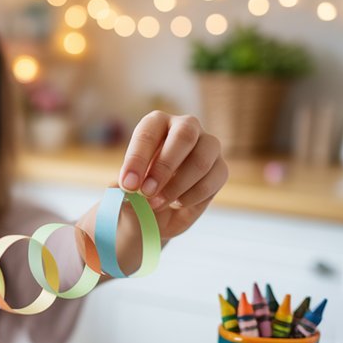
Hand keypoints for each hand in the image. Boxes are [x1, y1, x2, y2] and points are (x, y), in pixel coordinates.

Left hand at [117, 111, 228, 240]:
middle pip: (185, 135)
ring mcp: (206, 147)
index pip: (148, 132)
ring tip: (157, 204)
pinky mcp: (220, 169)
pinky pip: (213, 180)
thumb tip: (126, 191)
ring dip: (177, 186)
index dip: (138, 158)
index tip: (128, 185)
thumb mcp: (123, 197)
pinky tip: (175, 204)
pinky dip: (192, 197)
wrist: (156, 218)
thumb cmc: (136, 198)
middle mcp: (184, 128)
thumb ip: (122, 193)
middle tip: (146, 192)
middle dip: (164, 166)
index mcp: (155, 124)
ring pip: (201, 160)